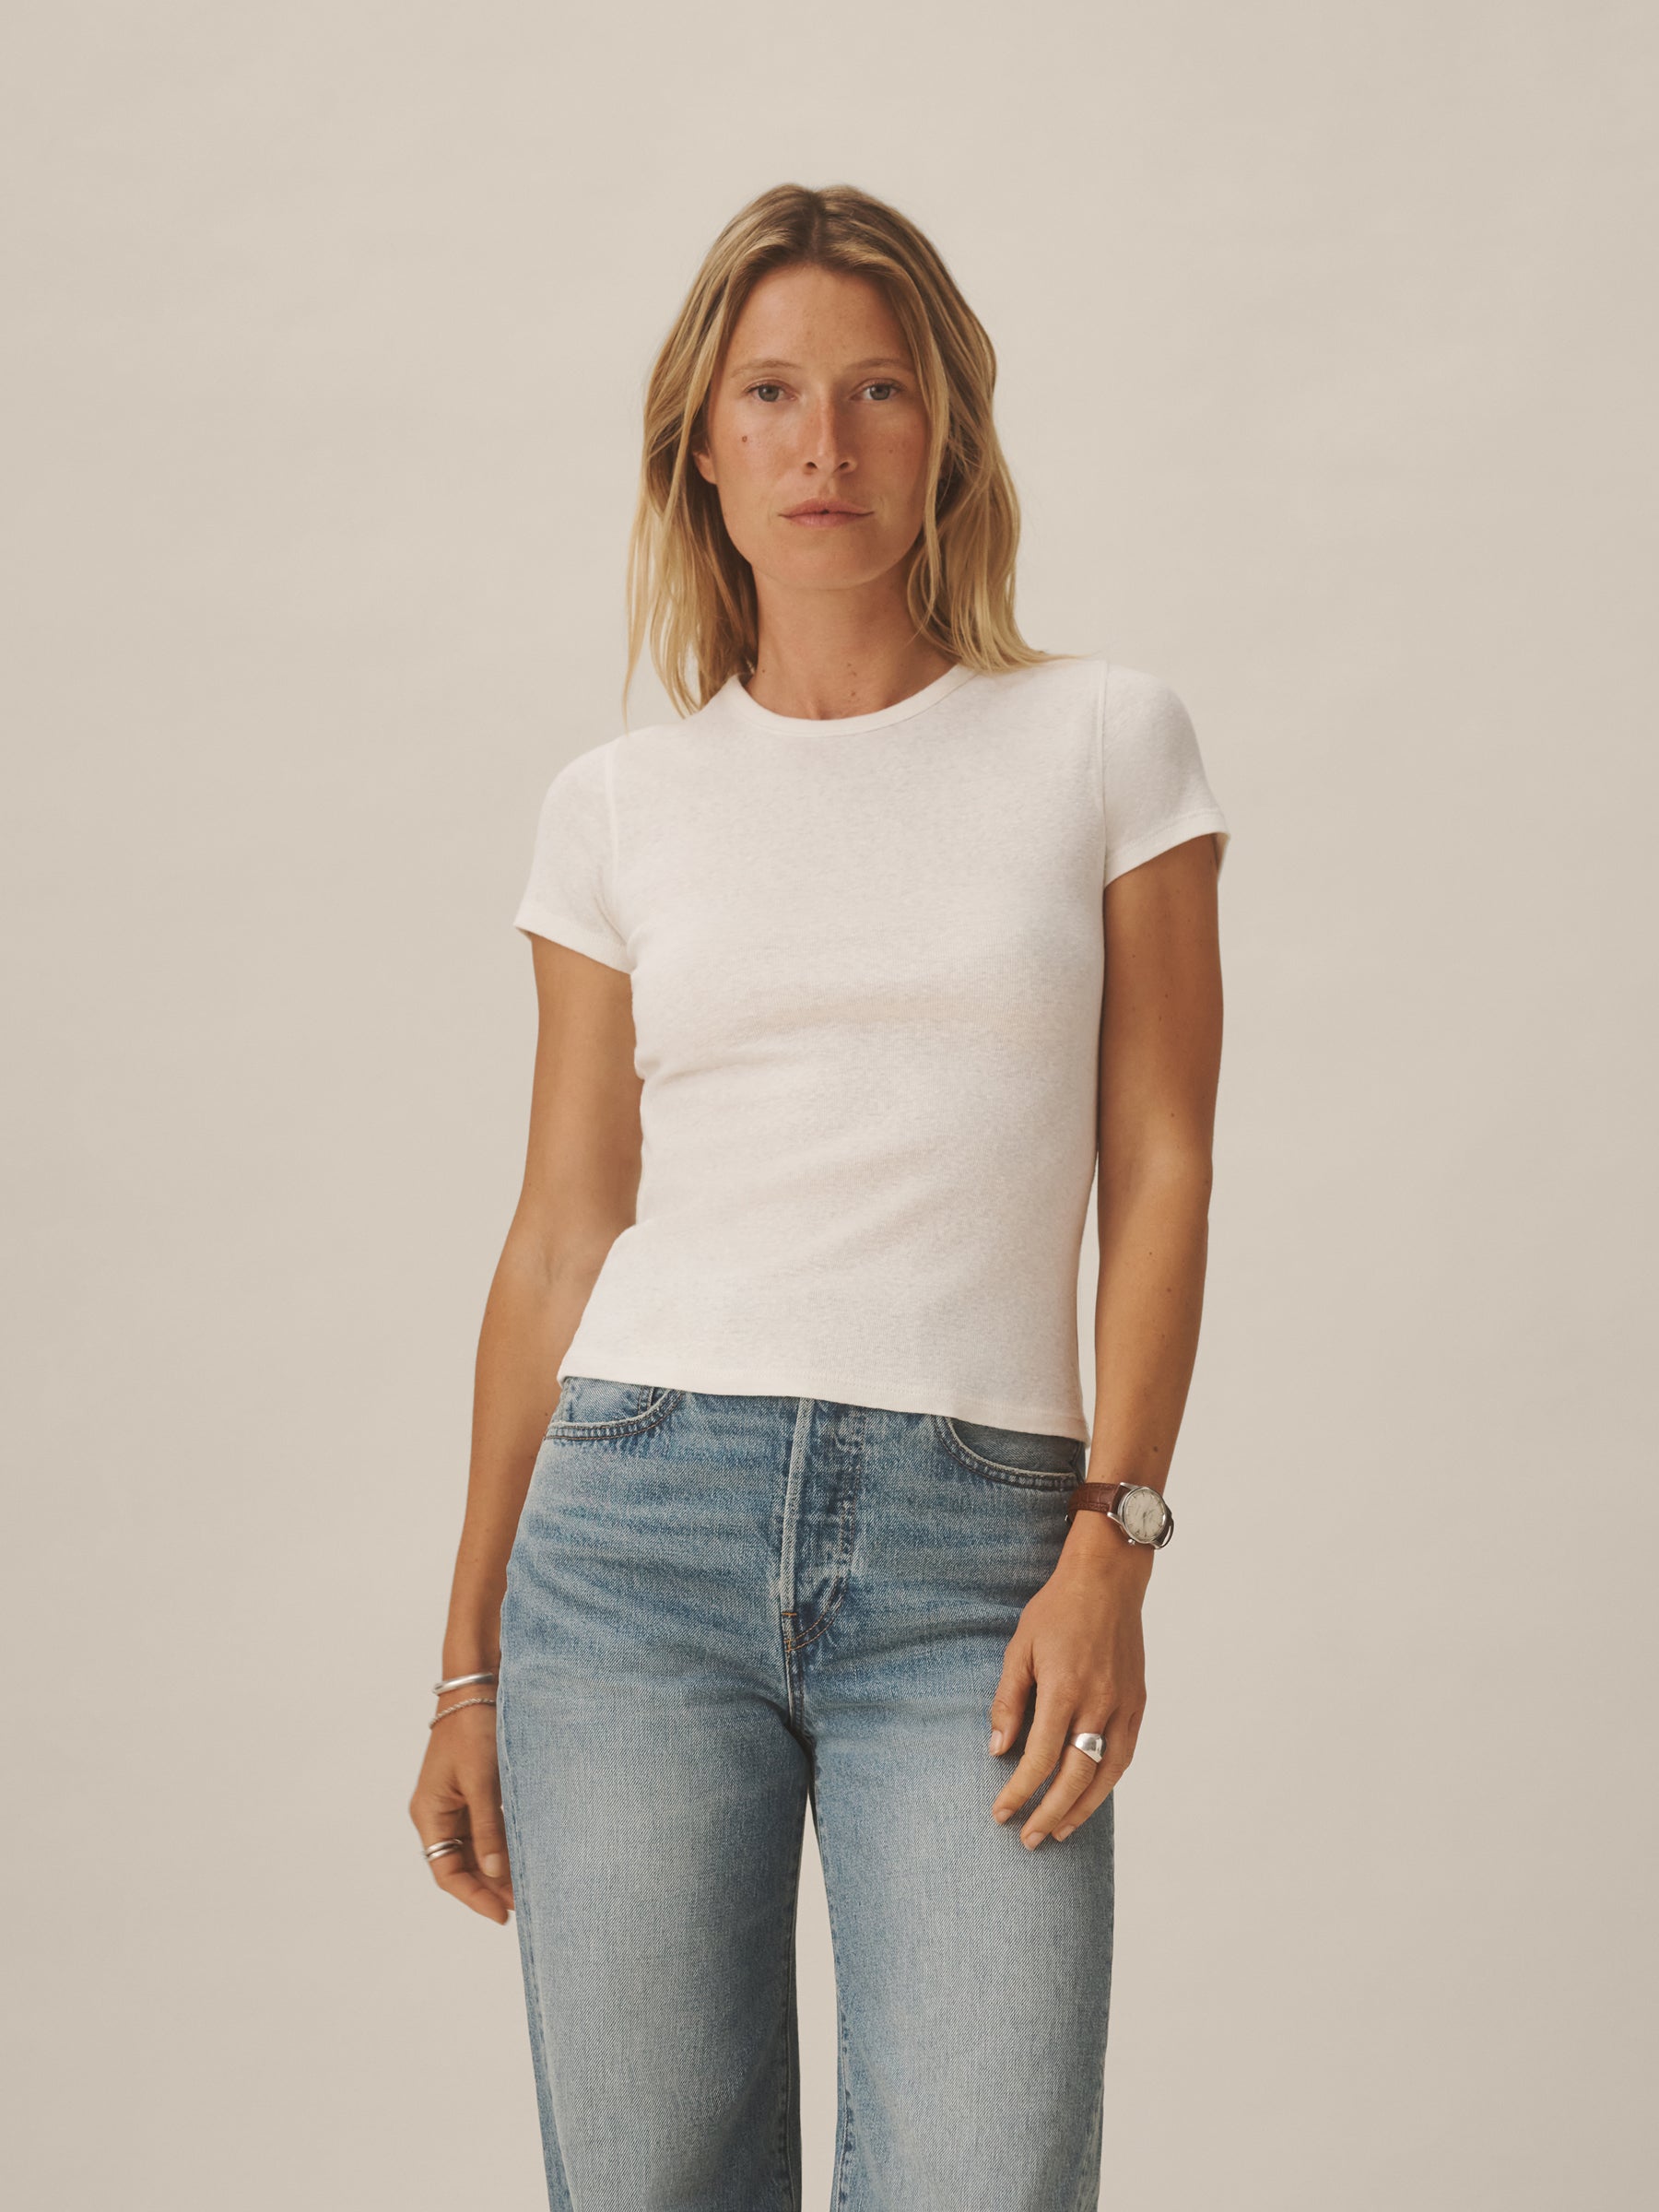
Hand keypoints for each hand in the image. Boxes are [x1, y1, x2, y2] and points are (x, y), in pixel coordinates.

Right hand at [408, 1704, 515, 1922]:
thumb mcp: (482, 1780)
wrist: (480, 1684)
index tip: (502, 1915)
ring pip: (476, 1850)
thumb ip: (488, 1827)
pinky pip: (487, 1829)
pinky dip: (504, 1845)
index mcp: (430, 1813)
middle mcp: (440, 1813)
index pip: (447, 1871)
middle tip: (525, 1905)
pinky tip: (526, 1856)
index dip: (474, 1897)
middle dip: (490, 1887)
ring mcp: (457, 1802)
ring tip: (529, 1888)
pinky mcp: (476, 1791)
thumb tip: (494, 1873)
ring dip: (499, 1869)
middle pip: (462, 1864)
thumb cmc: (474, 1727)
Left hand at [987, 1516, 1152, 1846]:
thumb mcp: (1019, 1648)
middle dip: (1049, 1813)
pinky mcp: (1137, 1703)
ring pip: (1105, 1774)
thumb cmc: (1056, 1610)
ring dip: (1081, 1809)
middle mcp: (1099, 1703)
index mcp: (1065, 1688)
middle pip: (1075, 1777)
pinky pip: (1124, 1755)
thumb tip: (998, 1750)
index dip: (1019, 1791)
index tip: (1000, 1812)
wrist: (1107, 1580)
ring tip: (1059, 1831)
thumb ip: (1009, 1701)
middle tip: (1028, 1838)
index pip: (1040, 1758)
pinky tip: (1089, 1797)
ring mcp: (1123, 1705)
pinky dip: (1107, 1783)